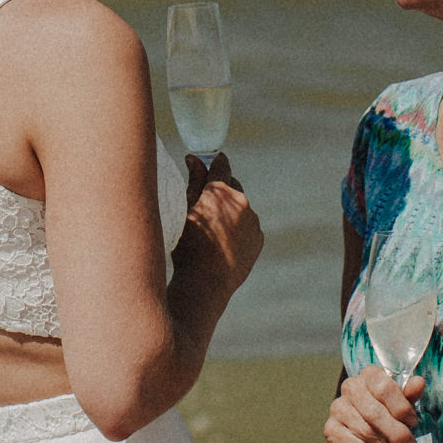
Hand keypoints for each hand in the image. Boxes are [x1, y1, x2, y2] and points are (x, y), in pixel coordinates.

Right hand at [175, 155, 261, 293]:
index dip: (214, 162)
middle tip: (205, 202)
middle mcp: (241, 202)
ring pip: (240, 207)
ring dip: (230, 210)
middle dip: (221, 190)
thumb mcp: (184, 210)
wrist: (205, 283)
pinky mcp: (258, 239)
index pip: (221, 164)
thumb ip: (193, 181)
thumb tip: (195, 159)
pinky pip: (248, 226)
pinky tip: (223, 242)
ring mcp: (253, 221)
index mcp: (220, 191)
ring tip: (212, 230)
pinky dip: (238, 228)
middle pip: (232, 186)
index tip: (211, 162)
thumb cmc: (187, 246)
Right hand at [324, 363, 422, 442]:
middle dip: (397, 434)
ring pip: (366, 431)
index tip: (413, 422)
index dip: (401, 408)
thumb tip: (419, 383)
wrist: (365, 436)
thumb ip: (410, 393)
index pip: (384, 387)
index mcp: (369, 375)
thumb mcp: (403, 402)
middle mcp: (350, 387)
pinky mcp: (331, 429)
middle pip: (374, 412)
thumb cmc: (388, 413)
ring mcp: (338, 408)